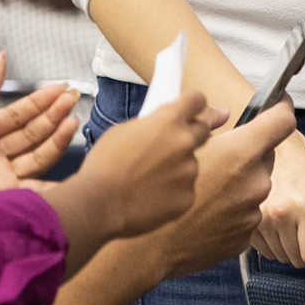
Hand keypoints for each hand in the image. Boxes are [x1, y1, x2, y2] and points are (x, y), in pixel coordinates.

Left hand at [0, 54, 80, 194]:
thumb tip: (2, 57)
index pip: (20, 112)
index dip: (41, 100)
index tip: (61, 87)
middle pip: (33, 131)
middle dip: (54, 115)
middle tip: (73, 99)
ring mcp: (2, 172)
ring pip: (38, 154)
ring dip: (57, 139)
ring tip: (72, 121)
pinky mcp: (4, 193)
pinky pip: (35, 188)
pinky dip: (53, 185)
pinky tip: (70, 173)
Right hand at [64, 92, 216, 242]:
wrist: (101, 204)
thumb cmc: (105, 165)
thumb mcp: (124, 130)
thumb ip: (152, 124)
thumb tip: (164, 125)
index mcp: (168, 120)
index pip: (196, 100)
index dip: (195, 103)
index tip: (196, 107)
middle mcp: (185, 142)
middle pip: (204, 129)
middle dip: (194, 132)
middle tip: (176, 141)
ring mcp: (189, 171)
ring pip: (191, 163)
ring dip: (178, 165)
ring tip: (148, 177)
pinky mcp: (188, 196)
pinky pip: (185, 187)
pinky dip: (173, 189)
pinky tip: (151, 194)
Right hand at [142, 103, 296, 280]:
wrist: (148, 246)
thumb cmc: (158, 193)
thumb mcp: (180, 145)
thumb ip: (208, 125)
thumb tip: (221, 113)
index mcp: (241, 153)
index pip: (282, 121)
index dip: (280, 110)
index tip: (279, 107)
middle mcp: (255, 183)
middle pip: (264, 158)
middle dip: (246, 156)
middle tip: (216, 161)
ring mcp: (251, 213)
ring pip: (252, 188)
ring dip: (236, 186)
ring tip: (204, 193)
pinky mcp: (244, 237)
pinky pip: (242, 215)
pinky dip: (229, 212)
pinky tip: (203, 214)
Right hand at [251, 131, 304, 267]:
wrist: (281, 152)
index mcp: (304, 206)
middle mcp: (278, 213)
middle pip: (296, 259)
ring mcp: (259, 217)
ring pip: (280, 257)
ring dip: (289, 246)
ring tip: (292, 220)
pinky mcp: (248, 220)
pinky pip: (265, 251)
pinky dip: (274, 243)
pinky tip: (278, 223)